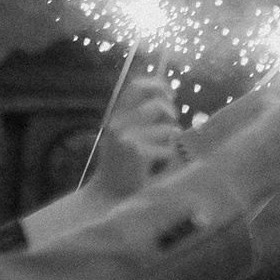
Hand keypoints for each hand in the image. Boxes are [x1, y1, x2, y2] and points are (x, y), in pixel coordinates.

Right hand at [87, 77, 186, 203]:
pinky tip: (154, 166)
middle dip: (172, 113)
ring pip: (168, 128)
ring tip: (160, 150)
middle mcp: (120, 123)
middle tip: (172, 124)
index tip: (170, 94)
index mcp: (116, 116)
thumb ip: (139, 117)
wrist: (107, 195)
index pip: (137, 86)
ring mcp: (128, 137)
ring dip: (170, 139)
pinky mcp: (138, 153)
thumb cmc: (120, 165)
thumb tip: (167, 97)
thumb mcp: (123, 136)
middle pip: (158, 104)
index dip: (158, 85)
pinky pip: (167, 148)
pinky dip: (166, 157)